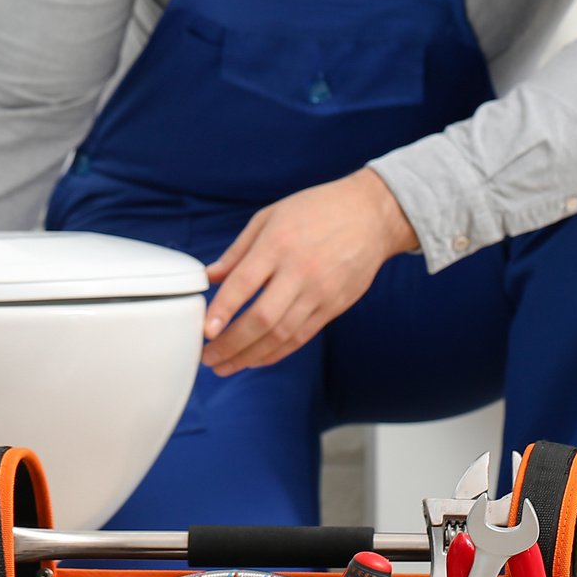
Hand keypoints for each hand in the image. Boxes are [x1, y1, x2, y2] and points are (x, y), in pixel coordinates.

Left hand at [201, 169, 419, 374]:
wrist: (372, 215)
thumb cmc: (317, 210)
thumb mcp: (270, 216)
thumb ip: (238, 250)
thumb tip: (210, 276)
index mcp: (278, 243)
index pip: (244, 284)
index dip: (222, 310)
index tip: (204, 331)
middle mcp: (300, 271)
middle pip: (262, 319)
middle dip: (231, 344)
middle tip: (208, 357)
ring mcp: (320, 292)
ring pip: (281, 335)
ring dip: (249, 356)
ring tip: (225, 366)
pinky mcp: (334, 306)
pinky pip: (301, 337)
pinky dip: (276, 352)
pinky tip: (255, 359)